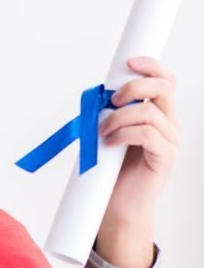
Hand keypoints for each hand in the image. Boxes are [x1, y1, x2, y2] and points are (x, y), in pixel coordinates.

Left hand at [96, 57, 177, 267]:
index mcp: (158, 114)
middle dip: (135, 88)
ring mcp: (170, 142)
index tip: (129, 62)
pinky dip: (124, 134)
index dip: (151, 66)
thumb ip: (110, 113)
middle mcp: (169, 125)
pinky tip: (109, 143)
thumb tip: (97, 94)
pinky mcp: (165, 158)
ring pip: (150, 112)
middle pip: (164, 88)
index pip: (166, 81)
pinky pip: (147, 135)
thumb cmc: (111, 169)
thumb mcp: (108, 133)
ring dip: (119, 118)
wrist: (116, 205)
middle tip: (112, 101)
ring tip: (102, 133)